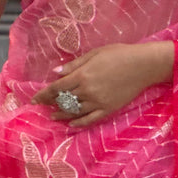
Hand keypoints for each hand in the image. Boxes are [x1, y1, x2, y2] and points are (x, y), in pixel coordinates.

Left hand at [34, 43, 173, 127]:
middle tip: (42, 106)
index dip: (43, 94)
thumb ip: (74, 65)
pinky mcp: (109, 109)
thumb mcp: (94, 54)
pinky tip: (71, 124)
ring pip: (75, 112)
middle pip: (63, 100)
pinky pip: (90, 120)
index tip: (34, 99)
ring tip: (53, 116)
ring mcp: (98, 102)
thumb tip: (55, 73)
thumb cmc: (119, 54)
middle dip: (51, 104)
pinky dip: (79, 123)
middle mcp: (88, 91)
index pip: (56, 88)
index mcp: (82, 75)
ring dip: (62, 114)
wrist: (143, 65)